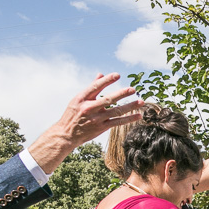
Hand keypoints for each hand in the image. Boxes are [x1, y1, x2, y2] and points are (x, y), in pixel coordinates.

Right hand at [28, 73, 144, 172]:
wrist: (67, 134)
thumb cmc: (73, 114)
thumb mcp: (78, 99)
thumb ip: (91, 87)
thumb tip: (101, 74)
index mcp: (82, 98)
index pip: (96, 87)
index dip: (107, 80)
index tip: (117, 75)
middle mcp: (89, 108)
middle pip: (108, 99)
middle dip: (121, 94)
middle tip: (133, 89)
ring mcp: (96, 118)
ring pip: (116, 111)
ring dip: (130, 106)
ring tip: (141, 102)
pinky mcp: (102, 128)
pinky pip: (118, 122)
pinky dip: (129, 119)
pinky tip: (138, 115)